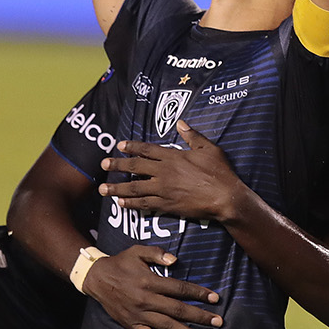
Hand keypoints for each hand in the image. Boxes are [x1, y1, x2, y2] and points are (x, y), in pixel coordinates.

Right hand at [80, 244, 222, 328]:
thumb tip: (175, 261)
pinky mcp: (132, 324)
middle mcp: (146, 300)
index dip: (198, 293)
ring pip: (167, 326)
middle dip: (200, 316)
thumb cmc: (120, 263)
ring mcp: (139, 314)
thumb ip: (157, 254)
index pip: (179, 289)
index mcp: (149, 282)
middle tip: (218, 322)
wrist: (96, 279)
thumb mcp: (137, 251)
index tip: (214, 298)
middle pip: (178, 310)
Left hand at [99, 121, 250, 224]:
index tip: (118, 146)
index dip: (131, 147)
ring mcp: (164, 190)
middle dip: (117, 165)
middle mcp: (164, 172)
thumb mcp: (209, 149)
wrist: (225, 198)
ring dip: (117, 188)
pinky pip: (145, 204)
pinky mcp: (167, 206)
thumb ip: (193, 136)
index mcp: (173, 157)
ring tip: (103, 189)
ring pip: (135, 188)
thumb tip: (180, 123)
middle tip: (103, 165)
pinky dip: (132, 204)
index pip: (147, 150)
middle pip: (135, 167)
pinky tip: (121, 204)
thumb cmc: (220, 172)